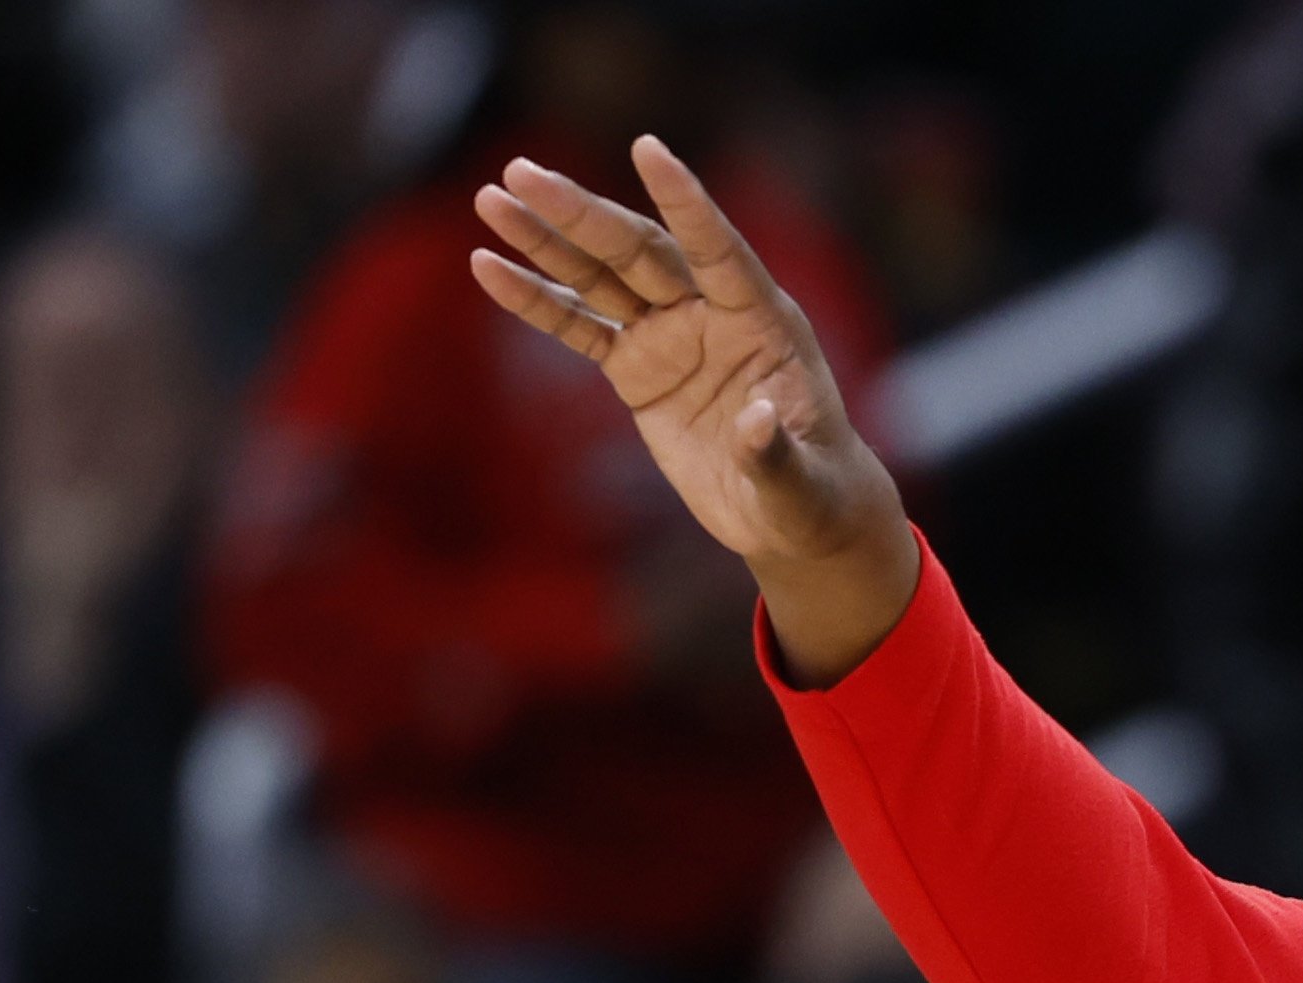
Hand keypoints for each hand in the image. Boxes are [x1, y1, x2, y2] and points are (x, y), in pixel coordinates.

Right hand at [467, 136, 918, 682]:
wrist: (792, 514)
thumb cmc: (813, 495)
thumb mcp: (800, 486)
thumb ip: (774, 454)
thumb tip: (756, 423)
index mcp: (765, 323)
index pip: (719, 249)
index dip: (685, 202)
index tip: (646, 148)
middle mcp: (712, 314)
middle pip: (640, 251)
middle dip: (582, 214)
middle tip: (521, 173)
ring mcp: (670, 335)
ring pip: (601, 277)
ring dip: (546, 240)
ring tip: (492, 199)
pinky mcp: (637, 367)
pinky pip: (579, 326)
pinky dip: (535, 300)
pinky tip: (489, 267)